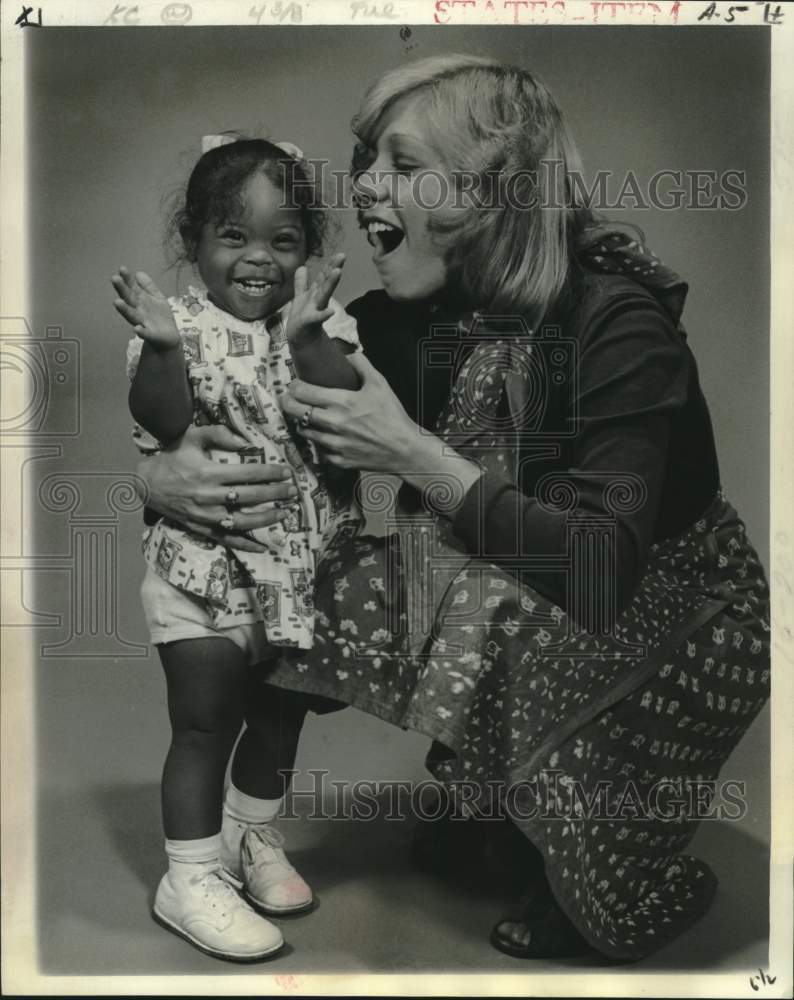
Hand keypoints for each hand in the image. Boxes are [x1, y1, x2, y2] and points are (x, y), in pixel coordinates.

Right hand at [112, 266, 179, 349]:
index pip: (132, 288)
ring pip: (132, 316)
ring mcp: (144, 323)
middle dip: (122, 290)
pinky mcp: (151, 336)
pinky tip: (137, 329)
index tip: (122, 269)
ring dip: (125, 309)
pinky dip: (141, 332)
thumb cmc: (160, 317)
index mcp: (140, 301)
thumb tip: (138, 273)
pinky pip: (146, 334)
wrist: (169, 338)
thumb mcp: (157, 298)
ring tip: (117, 302)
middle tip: (115, 279)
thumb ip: (149, 287)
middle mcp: (139, 311)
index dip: (127, 279)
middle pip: (129, 299)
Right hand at [137, 425, 299, 552]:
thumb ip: (219, 435)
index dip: (271, 473)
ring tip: (286, 513)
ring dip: (267, 518)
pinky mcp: (202, 529)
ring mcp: (206, 516)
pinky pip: (227, 539)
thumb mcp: (191, 437)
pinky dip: (247, 545)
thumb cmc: (172, 457)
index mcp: (209, 473)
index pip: (249, 474)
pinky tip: (264, 546)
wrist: (146, 484)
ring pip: (243, 521)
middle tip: (293, 492)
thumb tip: (246, 442)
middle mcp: (209, 496)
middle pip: (251, 497)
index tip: (287, 472)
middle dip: (276, 494)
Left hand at [282, 352, 425, 473]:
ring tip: (309, 416)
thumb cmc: (393, 416)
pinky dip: (320, 441)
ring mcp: (333, 444)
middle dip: (288, 402)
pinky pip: (319, 449)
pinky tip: (326, 435)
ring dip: (302, 422)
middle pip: (294, 410)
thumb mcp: (380, 384)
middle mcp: (333, 423)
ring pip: (302, 430)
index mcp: (341, 402)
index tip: (297, 384)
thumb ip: (361, 364)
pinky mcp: (338, 460)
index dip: (294, 385)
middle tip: (290, 398)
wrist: (404, 449)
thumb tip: (347, 353)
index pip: (302, 391)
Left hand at [285, 253, 344, 347]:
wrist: (299, 338)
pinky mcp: (310, 322)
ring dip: (330, 283)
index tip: (341, 254)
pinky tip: (331, 311)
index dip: (331, 265)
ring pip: (323, 295)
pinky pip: (317, 317)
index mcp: (315, 293)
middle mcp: (318, 300)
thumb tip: (302, 267)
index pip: (324, 276)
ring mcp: (316, 310)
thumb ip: (302, 283)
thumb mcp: (301, 297)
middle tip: (342, 257)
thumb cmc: (302, 318)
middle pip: (326, 282)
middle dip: (333, 269)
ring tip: (338, 272)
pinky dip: (324, 314)